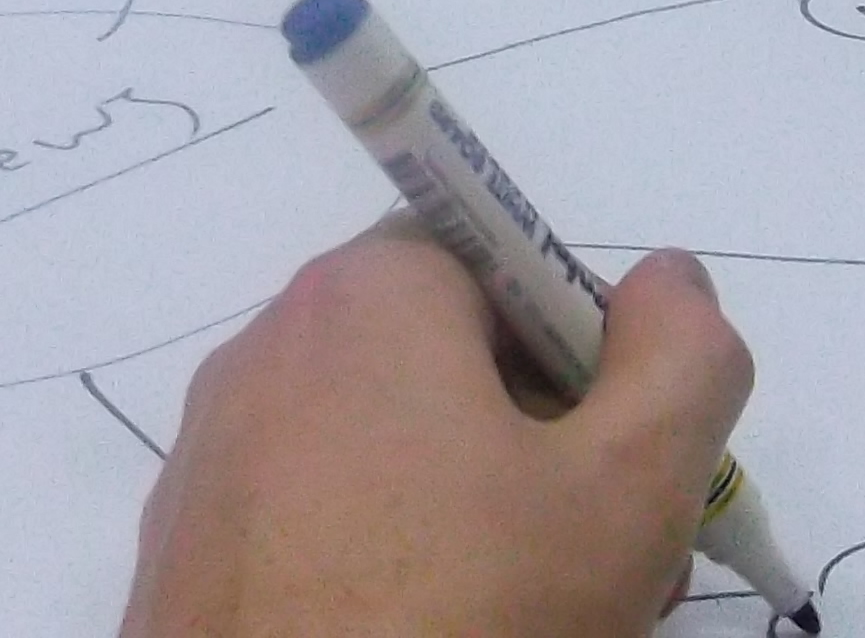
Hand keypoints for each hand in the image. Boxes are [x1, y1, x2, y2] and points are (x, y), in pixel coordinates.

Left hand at [121, 228, 752, 637]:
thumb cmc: (464, 617)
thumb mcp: (630, 489)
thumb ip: (682, 358)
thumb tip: (666, 282)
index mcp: (364, 295)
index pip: (502, 263)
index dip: (580, 355)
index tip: (613, 462)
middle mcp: (266, 352)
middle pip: (442, 363)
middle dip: (536, 447)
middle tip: (598, 559)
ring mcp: (211, 465)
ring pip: (380, 457)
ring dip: (465, 518)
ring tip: (525, 617)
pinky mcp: (182, 564)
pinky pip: (311, 531)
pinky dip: (378, 572)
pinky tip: (432, 636)